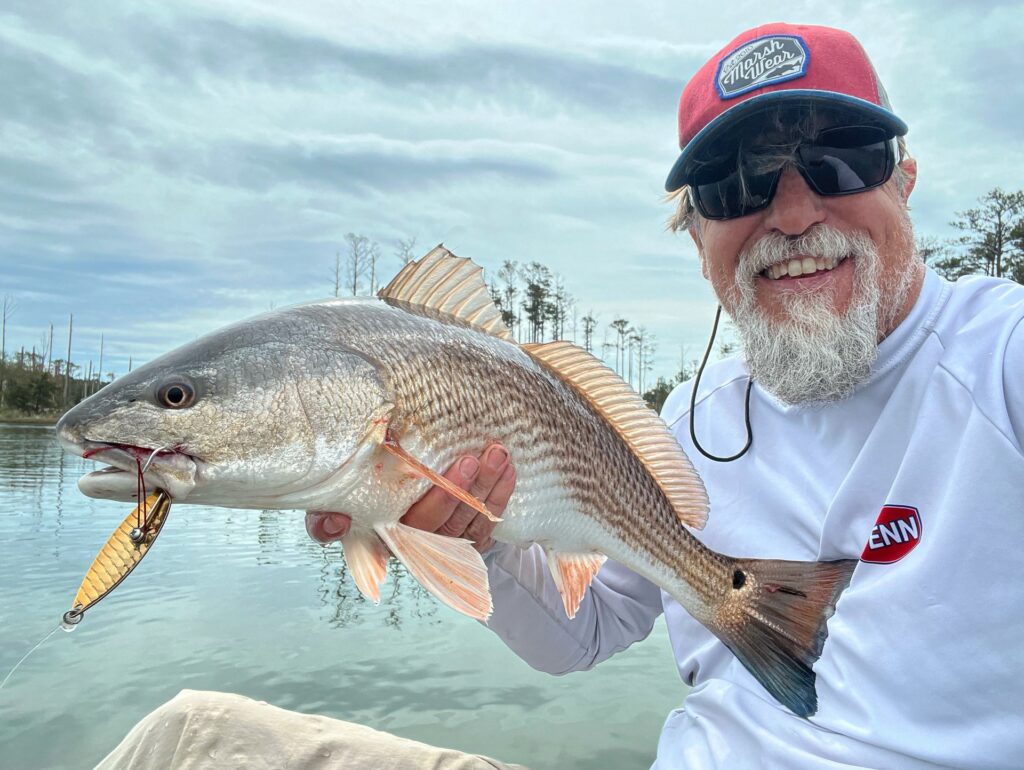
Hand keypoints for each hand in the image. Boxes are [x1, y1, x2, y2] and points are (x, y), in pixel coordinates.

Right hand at [305, 443, 515, 552]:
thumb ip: (344, 467)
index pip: (332, 528)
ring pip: (458, 525)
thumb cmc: (386, 467)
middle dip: (446, 493)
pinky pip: (483, 527)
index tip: (335, 517)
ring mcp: (431, 546)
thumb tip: (334, 499)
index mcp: (359, 517)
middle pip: (419, 524)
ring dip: (481, 490)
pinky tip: (508, 471)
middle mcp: (392, 539)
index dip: (330, 526)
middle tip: (468, 460)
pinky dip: (498, 498)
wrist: (426, 481)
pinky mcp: (462, 546)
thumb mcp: (361, 462)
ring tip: (497, 455)